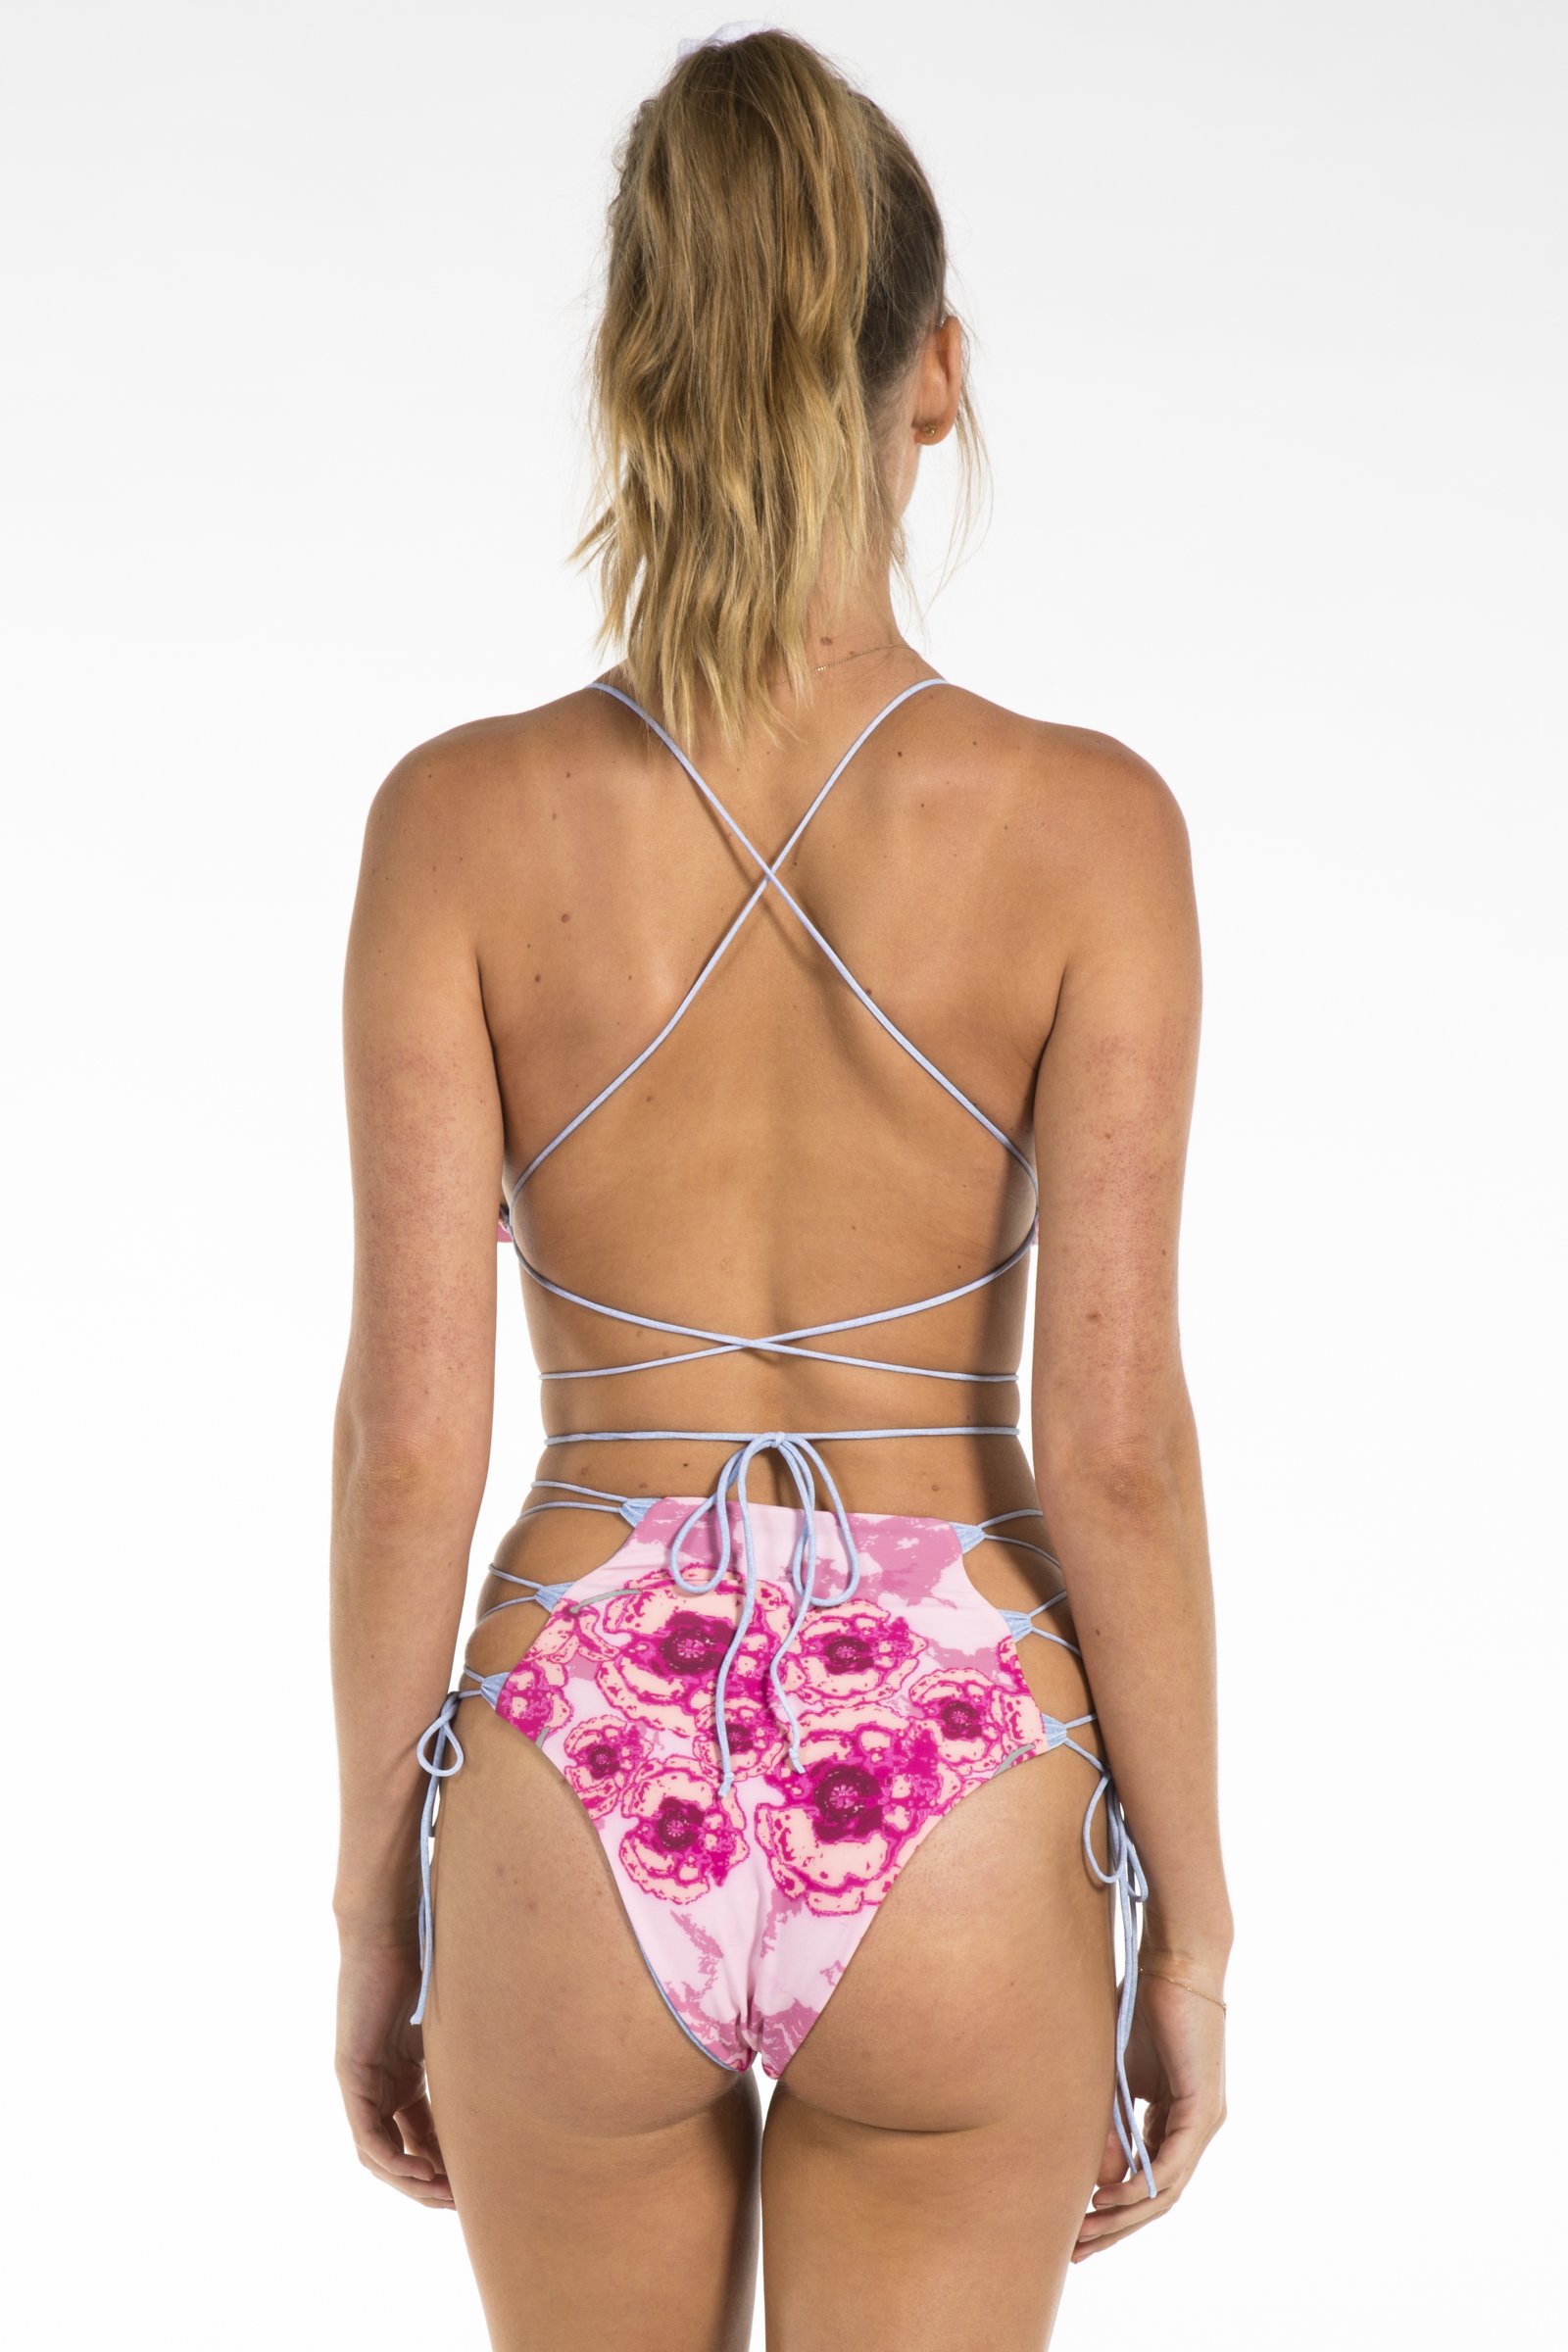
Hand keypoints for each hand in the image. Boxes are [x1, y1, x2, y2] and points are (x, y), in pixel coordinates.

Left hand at [335, 1927, 454, 2208]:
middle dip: (429, 2185)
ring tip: (445, 2196)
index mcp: (401, 2074)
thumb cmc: (425, 1958)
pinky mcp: (351, 2074)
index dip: (447, 2163)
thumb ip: (470, 2051)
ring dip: (411, 2182)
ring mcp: (362, 2081)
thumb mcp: (453, 2021)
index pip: (420, 2135)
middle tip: (462, 2204)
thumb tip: (528, 2060)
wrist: (388, 1929)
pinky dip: (393, 2159)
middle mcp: (378, 2084)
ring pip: (379, 2154)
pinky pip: (367, 2135)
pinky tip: (421, 2171)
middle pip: (399, 2153)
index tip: (475, 2184)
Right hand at [1071, 1964, 1226, 2258]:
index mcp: (1174, 2117)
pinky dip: (1143, 2185)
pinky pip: (1173, 2163)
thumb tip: (1094, 2175)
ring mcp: (1204, 2121)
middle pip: (1157, 2195)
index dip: (1113, 2208)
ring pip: (1167, 2188)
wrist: (1174, 1963)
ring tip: (1087, 2232)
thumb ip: (1107, 2121)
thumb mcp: (1114, 2074)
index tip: (1076, 2225)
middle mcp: (1195, 2127)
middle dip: (1115, 2227)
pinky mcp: (1204, 2110)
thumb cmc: (1142, 2005)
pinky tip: (1112, 2199)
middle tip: (1078, 2250)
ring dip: (1125, 2215)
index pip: (1147, 2178)